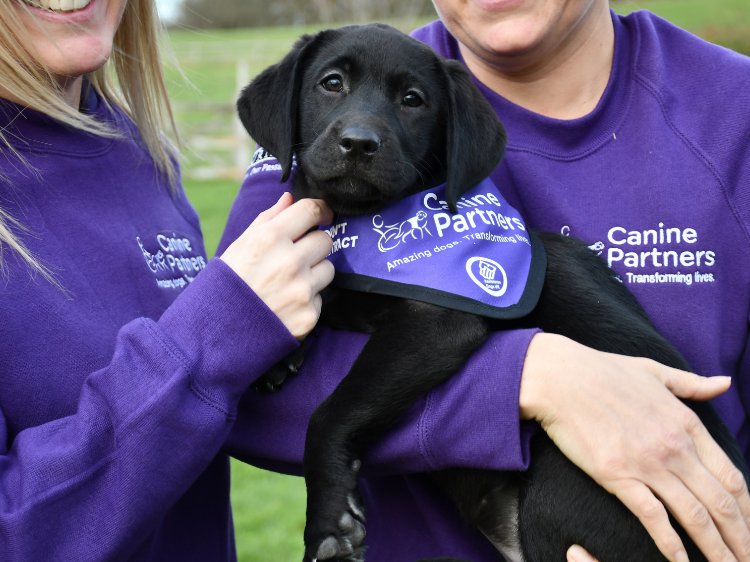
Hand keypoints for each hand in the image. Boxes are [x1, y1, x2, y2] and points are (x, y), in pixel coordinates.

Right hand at [220, 193, 333, 338]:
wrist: (214, 334)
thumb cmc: (226, 285)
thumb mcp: (239, 246)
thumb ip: (267, 220)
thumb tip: (289, 198)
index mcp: (269, 239)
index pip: (311, 211)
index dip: (322, 209)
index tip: (324, 214)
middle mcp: (289, 262)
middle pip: (325, 240)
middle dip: (314, 245)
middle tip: (296, 256)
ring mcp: (301, 290)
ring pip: (328, 269)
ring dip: (314, 273)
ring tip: (288, 283)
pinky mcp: (309, 316)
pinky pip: (320, 298)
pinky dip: (307, 300)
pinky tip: (285, 305)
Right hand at [519, 333, 749, 561]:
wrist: (559, 377)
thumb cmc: (602, 371)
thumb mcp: (655, 372)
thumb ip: (692, 384)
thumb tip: (724, 382)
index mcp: (686, 423)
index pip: (731, 476)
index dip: (748, 509)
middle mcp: (675, 447)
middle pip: (722, 503)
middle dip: (741, 538)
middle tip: (748, 561)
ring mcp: (648, 463)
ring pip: (695, 516)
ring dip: (717, 549)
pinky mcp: (618, 475)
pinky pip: (653, 518)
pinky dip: (671, 545)